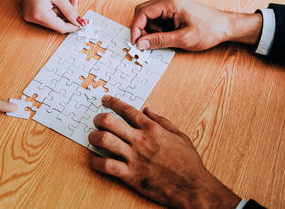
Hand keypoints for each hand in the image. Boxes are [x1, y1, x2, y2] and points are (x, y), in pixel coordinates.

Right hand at [9, 0, 85, 33]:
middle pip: (58, 22)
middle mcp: (32, 18)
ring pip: (55, 16)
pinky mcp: (32, 10)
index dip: (74, 25)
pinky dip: (57, 5)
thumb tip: (79, 22)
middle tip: (75, 0)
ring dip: (63, 6)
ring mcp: (31, 14)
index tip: (83, 22)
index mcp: (38, 15)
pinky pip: (49, 12)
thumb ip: (70, 12)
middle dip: (69, 11)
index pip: (61, 27)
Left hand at [89, 96, 240, 207]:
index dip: (113, 102)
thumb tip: (147, 109)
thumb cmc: (188, 163)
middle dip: (98, 118)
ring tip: (93, 138)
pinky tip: (95, 161)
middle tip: (96, 120)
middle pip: (110, 121)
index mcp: (152, 129)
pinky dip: (96, 162)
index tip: (105, 100)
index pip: (127, 110)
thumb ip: (162, 121)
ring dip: (94, 137)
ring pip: (105, 140)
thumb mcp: (179, 135)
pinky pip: (106, 165)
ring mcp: (134, 157)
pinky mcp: (130, 175)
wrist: (193, 187)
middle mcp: (140, 140)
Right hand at [130, 0, 262, 50]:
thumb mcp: (183, 39)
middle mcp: (169, 2)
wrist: (227, 26)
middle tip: (144, 42)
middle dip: (140, 28)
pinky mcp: (175, 13)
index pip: (143, 12)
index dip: (136, 28)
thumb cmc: (210, 30)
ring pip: (150, 16)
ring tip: (161, 40)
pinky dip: (157, 30)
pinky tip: (166, 38)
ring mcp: (172, 7)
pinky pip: (158, 20)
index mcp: (171, 4)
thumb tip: (141, 43)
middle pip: (143, 11)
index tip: (135, 41)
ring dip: (149, 30)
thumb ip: (160, 40)